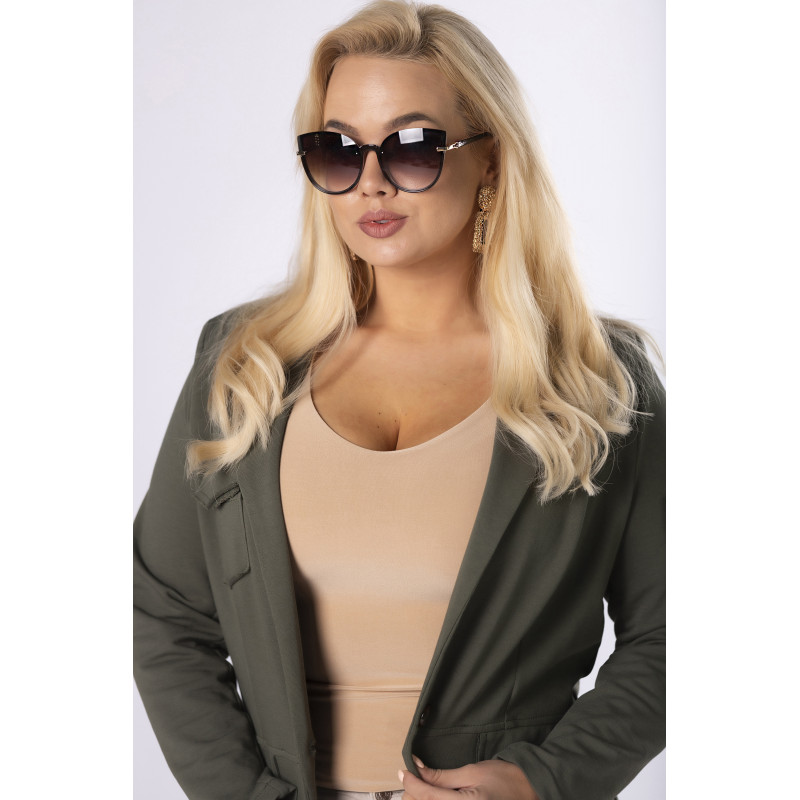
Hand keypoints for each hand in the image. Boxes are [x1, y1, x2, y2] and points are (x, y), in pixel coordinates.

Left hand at [398, 756, 540, 799]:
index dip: (410, 783)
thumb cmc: (504, 778)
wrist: (529, 791)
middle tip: (412, 779)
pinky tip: (434, 797)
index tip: (402, 771)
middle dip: (415, 794)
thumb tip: (416, 769)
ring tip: (423, 788)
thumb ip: (442, 776)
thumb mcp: (471, 771)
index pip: (427, 796)